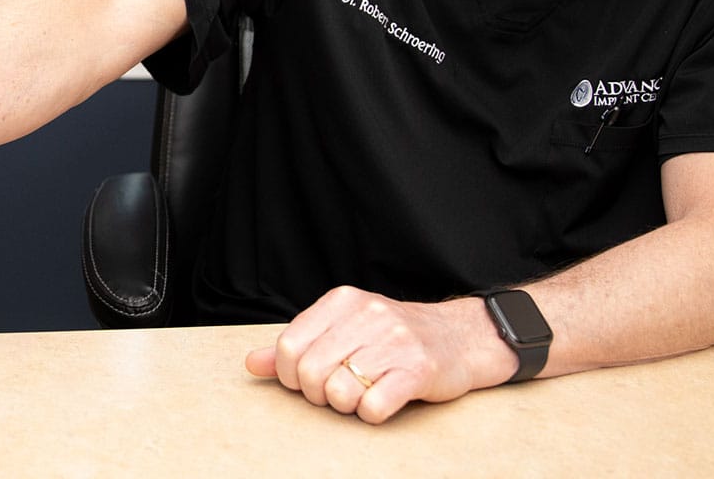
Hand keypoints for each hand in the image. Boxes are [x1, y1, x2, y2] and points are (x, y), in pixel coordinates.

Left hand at [243, 286, 514, 423]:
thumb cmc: (393, 338)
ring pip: (337, 391)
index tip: (308, 379)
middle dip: (317, 394)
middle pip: (309, 372)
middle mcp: (366, 315)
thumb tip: (252, 363)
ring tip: (362, 394)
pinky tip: (382, 401)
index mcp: (342, 301)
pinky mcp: (418, 369)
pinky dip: (371, 413)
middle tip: (338, 391)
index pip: (289, 346)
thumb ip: (298, 345)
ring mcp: (394, 341)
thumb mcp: (343, 329)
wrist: (461, 337)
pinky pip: (372, 406)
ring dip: (345, 405)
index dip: (291, 375)